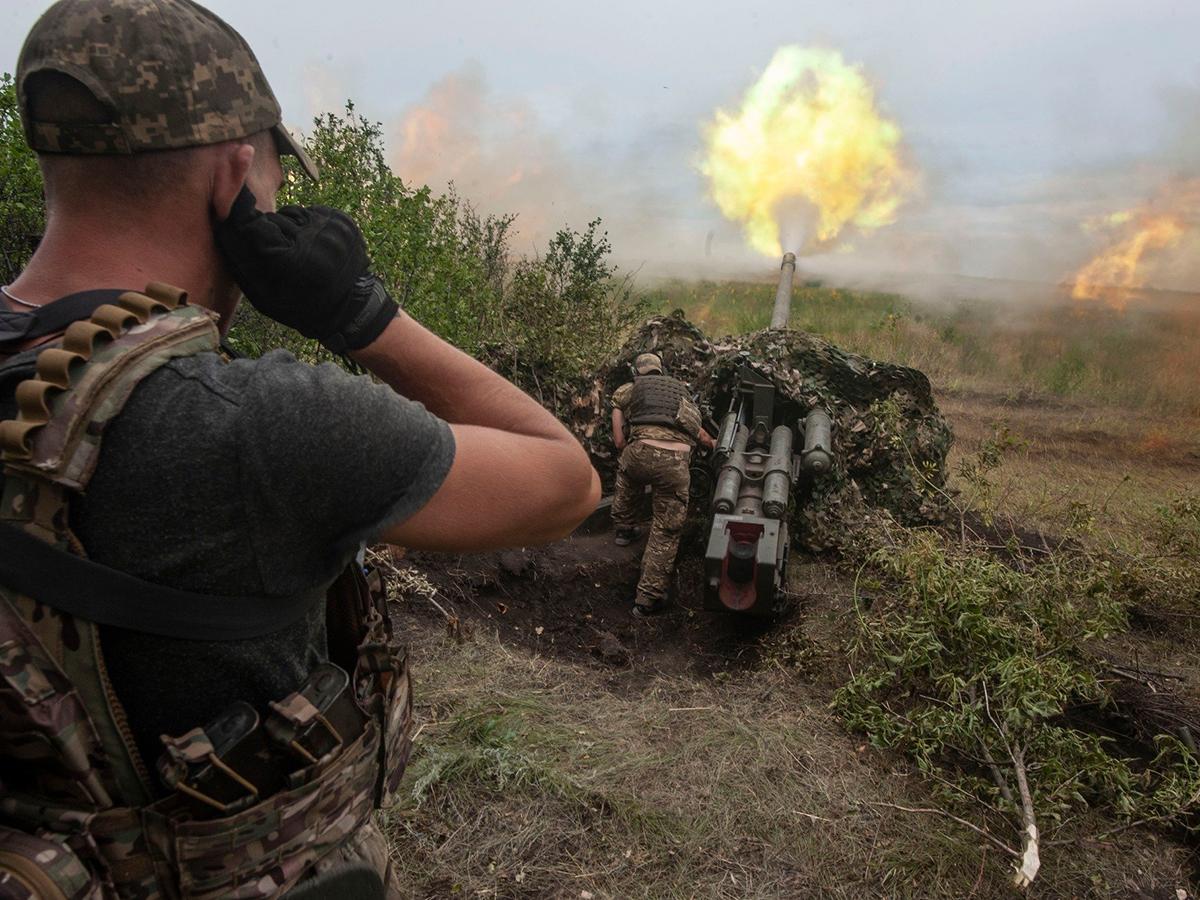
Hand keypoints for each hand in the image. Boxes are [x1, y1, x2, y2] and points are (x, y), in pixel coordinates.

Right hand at [214, 186, 397, 352]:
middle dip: (270, 233)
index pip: (256, 227)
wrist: (349, 307)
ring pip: (292, 212)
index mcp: (295, 261)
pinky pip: (312, 212)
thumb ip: (242, 261)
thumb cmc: (301, 306)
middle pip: (274, 219)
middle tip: (280, 256)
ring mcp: (333, 229)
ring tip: (299, 252)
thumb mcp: (265, 296)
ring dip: (289, 228)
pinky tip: (314, 245)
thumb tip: (223, 222)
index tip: (243, 233)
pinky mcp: (344, 221)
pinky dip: (307, 225)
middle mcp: (316, 240)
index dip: (247, 230)